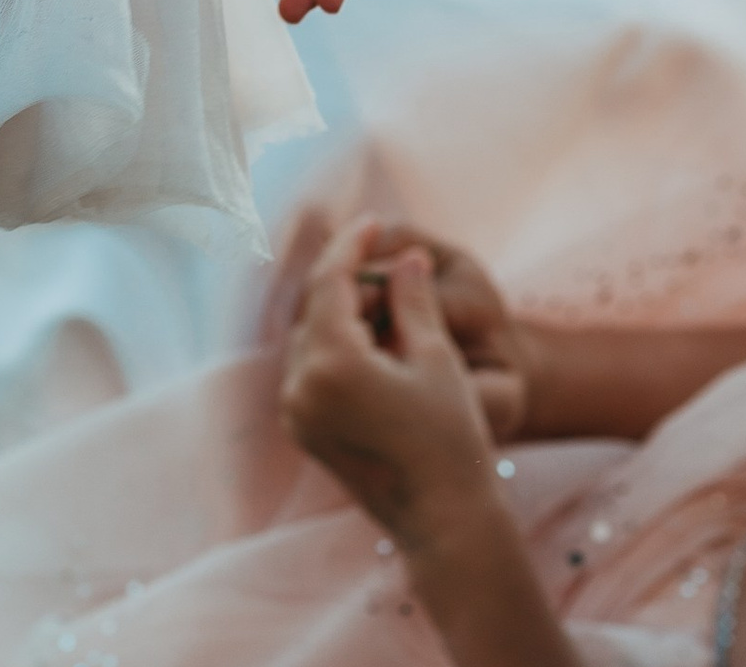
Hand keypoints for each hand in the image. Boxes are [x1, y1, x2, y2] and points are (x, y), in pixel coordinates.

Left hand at [280, 216, 503, 547]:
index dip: (351, 245)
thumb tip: (402, 255)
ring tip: (386, 301)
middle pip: (315, 308)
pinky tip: (370, 337)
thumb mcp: (436, 358)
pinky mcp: (302, 428)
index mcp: (330, 363)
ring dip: (340, 312)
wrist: (445, 524)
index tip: (373, 221)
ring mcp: (295, 411)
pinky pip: (309, 367)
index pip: (329, 282)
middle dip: (348, 279)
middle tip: (386, 261)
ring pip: (309, 336)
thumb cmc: (451, 440)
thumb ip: (412, 298)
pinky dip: (334, 344)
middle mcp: (299, 386)